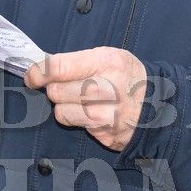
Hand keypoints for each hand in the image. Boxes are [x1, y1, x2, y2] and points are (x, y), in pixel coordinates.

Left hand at [24, 47, 147, 151]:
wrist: (158, 105)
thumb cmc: (128, 77)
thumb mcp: (109, 56)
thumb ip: (77, 61)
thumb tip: (41, 69)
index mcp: (106, 63)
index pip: (58, 67)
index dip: (38, 72)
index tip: (32, 75)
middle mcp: (107, 89)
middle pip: (56, 91)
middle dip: (56, 89)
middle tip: (68, 86)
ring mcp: (107, 115)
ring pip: (61, 112)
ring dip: (65, 106)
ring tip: (81, 100)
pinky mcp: (105, 134)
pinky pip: (75, 126)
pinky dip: (78, 120)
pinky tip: (92, 113)